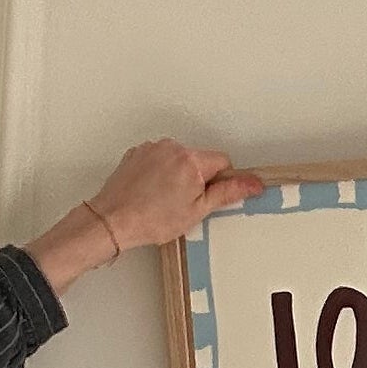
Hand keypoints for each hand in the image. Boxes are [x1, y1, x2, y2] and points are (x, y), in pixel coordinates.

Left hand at [88, 138, 263, 249]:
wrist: (114, 220)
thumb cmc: (152, 219)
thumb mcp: (198, 210)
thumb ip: (228, 192)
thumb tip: (252, 183)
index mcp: (191, 160)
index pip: (223, 161)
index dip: (221, 181)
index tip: (210, 196)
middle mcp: (172, 147)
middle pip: (200, 159)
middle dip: (198, 178)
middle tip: (185, 203)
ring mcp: (152, 148)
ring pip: (179, 159)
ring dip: (178, 175)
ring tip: (165, 200)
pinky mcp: (137, 153)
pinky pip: (159, 159)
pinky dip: (160, 173)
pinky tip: (152, 193)